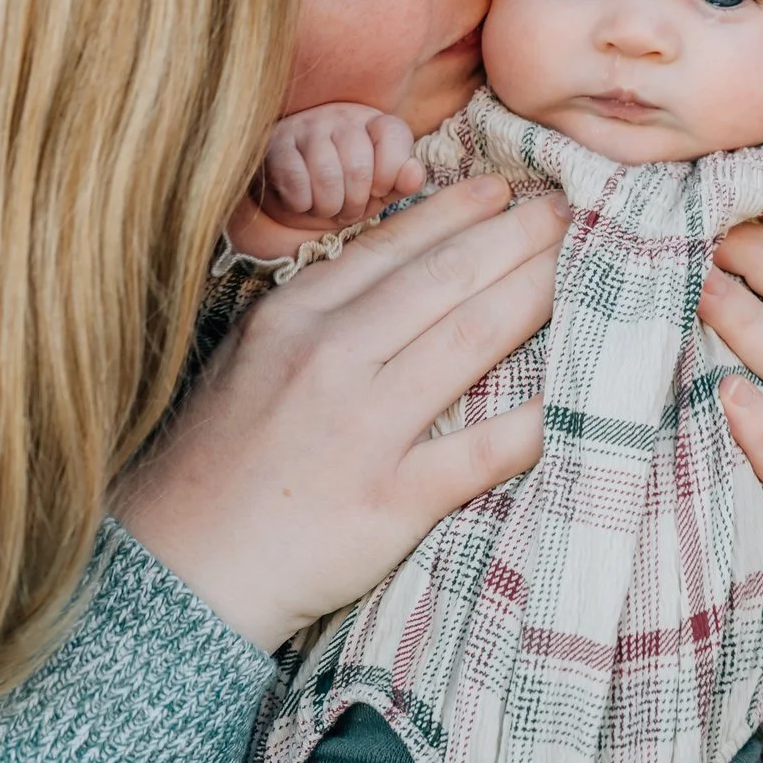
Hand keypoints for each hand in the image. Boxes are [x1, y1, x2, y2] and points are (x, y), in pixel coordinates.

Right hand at [116, 176, 565, 648]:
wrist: (180, 572)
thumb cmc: (221, 463)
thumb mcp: (252, 363)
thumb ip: (320, 317)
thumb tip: (403, 274)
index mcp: (294, 319)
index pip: (393, 247)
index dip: (458, 213)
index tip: (504, 190)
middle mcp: (330, 359)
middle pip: (446, 279)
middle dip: (517, 237)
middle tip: (567, 213)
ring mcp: (362, 428)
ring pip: (472, 339)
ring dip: (538, 295)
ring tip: (582, 272)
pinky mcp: (391, 498)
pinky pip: (484, 449)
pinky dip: (539, 418)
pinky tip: (581, 392)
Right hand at [231, 102, 425, 257]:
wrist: (296, 194)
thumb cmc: (346, 189)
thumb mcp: (381, 189)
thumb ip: (403, 182)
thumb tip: (414, 174)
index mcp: (374, 121)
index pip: (394, 137)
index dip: (389, 175)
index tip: (378, 190)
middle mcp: (342, 116)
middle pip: (359, 166)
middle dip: (355, 202)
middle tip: (347, 209)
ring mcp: (307, 125)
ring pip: (326, 175)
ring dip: (328, 206)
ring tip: (327, 207)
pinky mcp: (276, 143)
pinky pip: (294, 180)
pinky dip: (301, 203)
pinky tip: (302, 201)